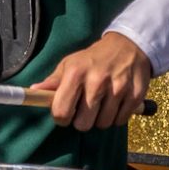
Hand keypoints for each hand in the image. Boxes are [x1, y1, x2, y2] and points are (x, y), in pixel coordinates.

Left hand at [35, 32, 151, 130]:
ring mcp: (118, 88)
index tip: (67, 113)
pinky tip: (117, 102)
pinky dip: (118, 116)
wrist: (129, 44)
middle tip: (88, 107)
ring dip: (102, 118)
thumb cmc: (94, 58)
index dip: (62, 117)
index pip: (61, 112)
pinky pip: (121, 120)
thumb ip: (53, 81)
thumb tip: (33, 91)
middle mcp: (97, 81)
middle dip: (83, 119)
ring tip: (103, 104)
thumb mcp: (71, 64)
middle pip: (83, 124)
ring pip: (103, 124)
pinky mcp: (135, 95)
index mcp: (76, 73)